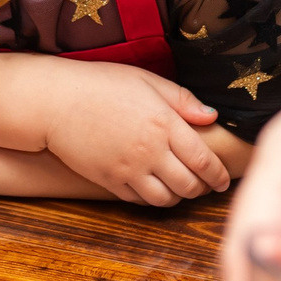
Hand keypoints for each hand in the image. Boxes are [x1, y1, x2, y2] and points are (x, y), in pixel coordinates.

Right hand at [38, 62, 232, 205]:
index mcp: (164, 124)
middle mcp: (150, 151)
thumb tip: (212, 116)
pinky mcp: (109, 181)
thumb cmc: (101, 83)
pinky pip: (139, 200)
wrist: (56, 101)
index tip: (224, 179)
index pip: (204, 160)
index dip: (218, 175)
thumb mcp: (147, 80)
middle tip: (205, 184)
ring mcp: (128, 169)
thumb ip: (182, 100)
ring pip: (165, 198)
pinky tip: (154, 186)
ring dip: (178, 196)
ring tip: (180, 187)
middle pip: (189, 185)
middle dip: (202, 189)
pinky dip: (152, 198)